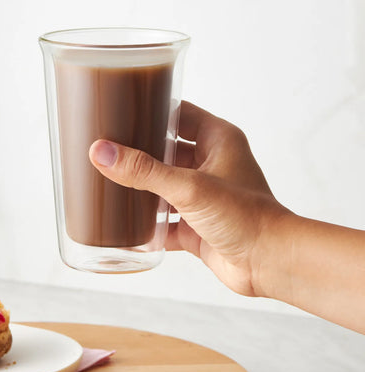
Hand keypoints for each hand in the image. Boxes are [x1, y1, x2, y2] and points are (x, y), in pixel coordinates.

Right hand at [89, 101, 290, 296]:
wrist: (269, 263)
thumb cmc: (245, 216)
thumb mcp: (189, 187)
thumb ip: (144, 171)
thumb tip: (102, 152)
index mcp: (217, 140)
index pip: (179, 113)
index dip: (153, 109)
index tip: (122, 108)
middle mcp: (211, 163)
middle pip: (167, 149)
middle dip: (140, 149)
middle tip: (107, 144)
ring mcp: (203, 195)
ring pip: (164, 183)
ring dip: (141, 184)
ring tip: (108, 177)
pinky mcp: (195, 224)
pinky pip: (164, 218)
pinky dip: (146, 220)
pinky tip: (122, 220)